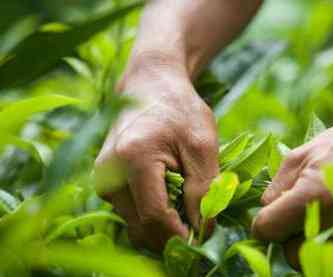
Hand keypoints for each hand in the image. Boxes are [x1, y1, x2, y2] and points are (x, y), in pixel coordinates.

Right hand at [95, 61, 218, 251]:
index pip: (155, 217)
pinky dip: (153, 215)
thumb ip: (204, 189)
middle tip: (199, 223)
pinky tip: (171, 199)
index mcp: (132, 159)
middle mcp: (108, 173)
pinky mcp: (105, 183)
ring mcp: (103, 179)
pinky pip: (131, 213)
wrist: (150, 86)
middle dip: (172, 234)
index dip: (182, 235)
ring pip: (135, 224)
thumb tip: (203, 231)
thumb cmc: (180, 109)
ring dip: (163, 225)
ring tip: (186, 205)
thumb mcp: (202, 145)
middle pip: (141, 227)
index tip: (204, 238)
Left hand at [252, 113, 332, 265]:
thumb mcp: (304, 153)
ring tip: (330, 214)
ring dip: (318, 244)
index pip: (266, 230)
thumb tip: (265, 209)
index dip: (264, 223)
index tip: (271, 216)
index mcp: (310, 197)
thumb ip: (277, 185)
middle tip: (303, 215)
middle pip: (291, 254)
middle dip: (290, 237)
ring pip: (321, 260)